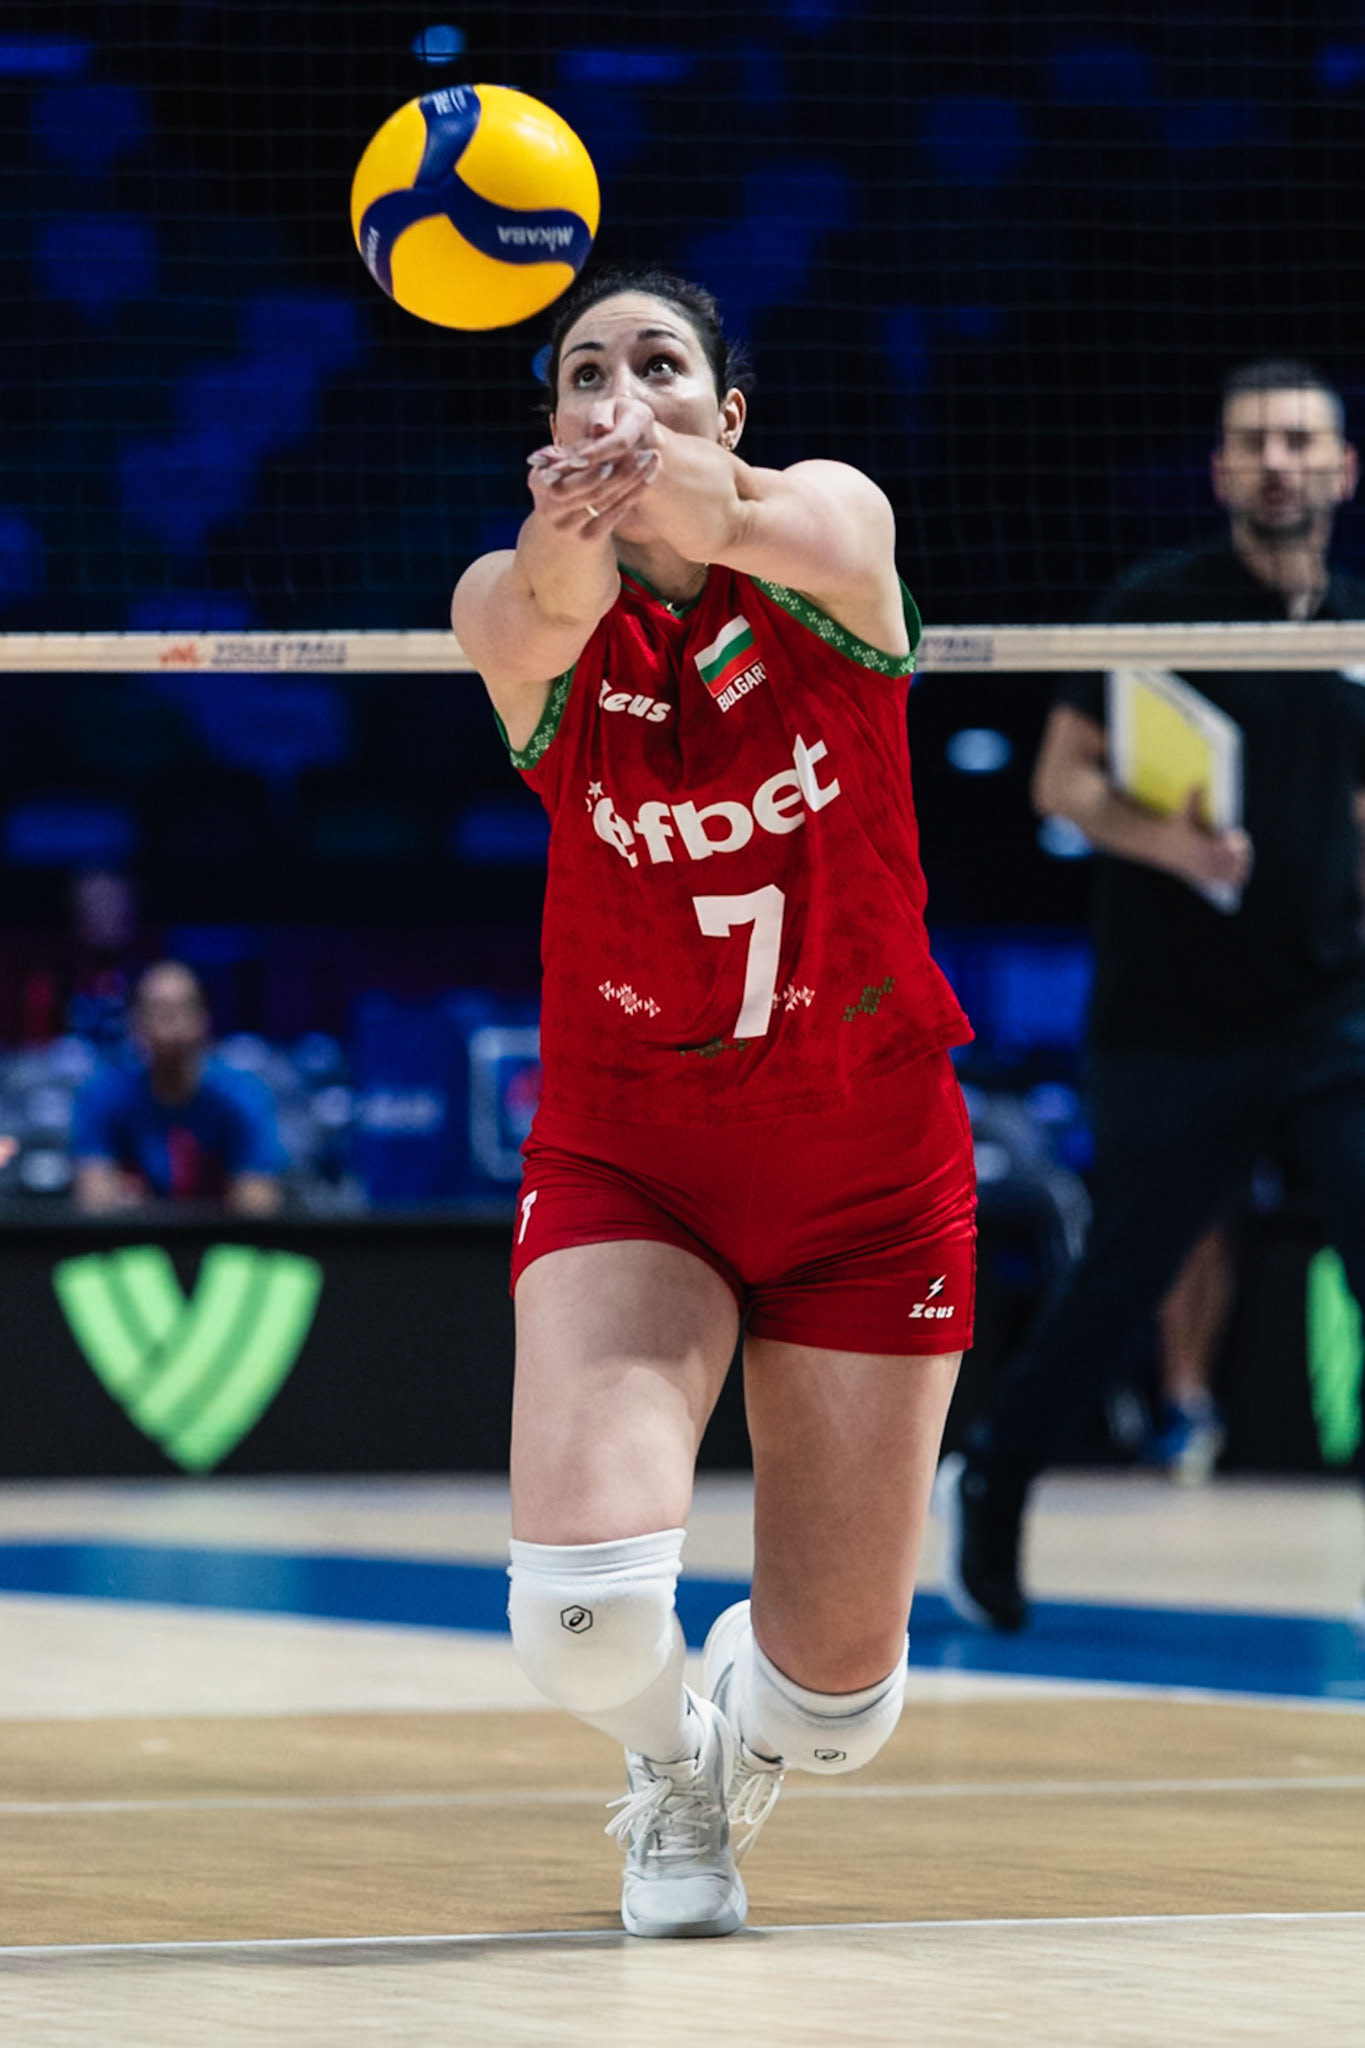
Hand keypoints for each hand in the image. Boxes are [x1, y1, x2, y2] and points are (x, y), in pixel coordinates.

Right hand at [526, 397, 660, 534]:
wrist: (565, 520)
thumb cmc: (569, 475)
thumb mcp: (566, 457)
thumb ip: (580, 446)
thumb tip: (601, 428)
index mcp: (537, 481)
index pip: (568, 468)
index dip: (592, 458)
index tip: (617, 445)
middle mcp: (547, 507)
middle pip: (589, 488)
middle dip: (620, 470)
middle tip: (645, 452)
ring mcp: (566, 526)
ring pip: (605, 500)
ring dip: (632, 480)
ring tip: (652, 459)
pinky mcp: (587, 538)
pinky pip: (614, 515)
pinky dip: (633, 495)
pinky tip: (649, 478)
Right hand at [1159, 788, 1253, 892]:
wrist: (1158, 846)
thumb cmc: (1174, 826)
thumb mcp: (1182, 812)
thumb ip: (1191, 797)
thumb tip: (1199, 783)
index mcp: (1202, 846)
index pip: (1228, 850)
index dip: (1238, 843)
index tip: (1237, 833)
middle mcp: (1203, 861)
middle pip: (1233, 864)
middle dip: (1243, 855)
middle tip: (1242, 845)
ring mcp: (1203, 871)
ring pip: (1230, 875)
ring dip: (1240, 867)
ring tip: (1241, 857)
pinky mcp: (1201, 877)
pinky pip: (1223, 882)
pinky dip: (1233, 878)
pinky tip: (1235, 869)